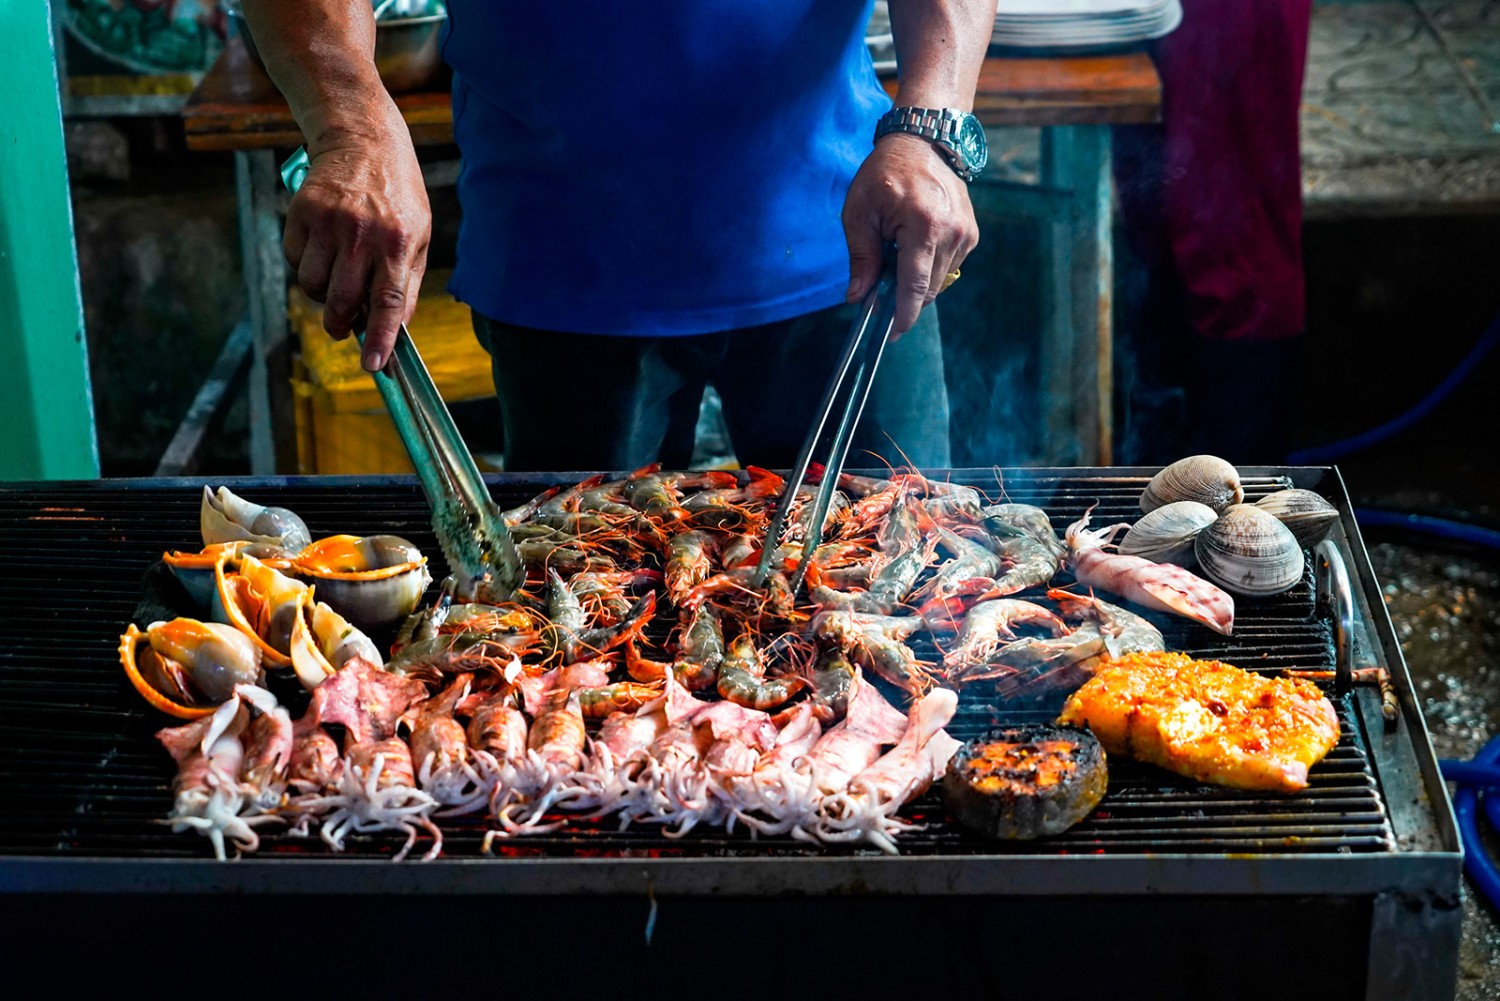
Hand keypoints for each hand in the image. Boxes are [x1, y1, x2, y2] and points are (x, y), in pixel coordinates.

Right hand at [282, 118, 430, 370]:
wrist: (363, 140)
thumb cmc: (397, 196)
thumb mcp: (419, 237)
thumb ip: (407, 284)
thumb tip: (395, 330)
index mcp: (398, 243)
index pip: (389, 302)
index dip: (381, 338)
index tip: (373, 366)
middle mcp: (363, 234)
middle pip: (343, 302)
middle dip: (341, 325)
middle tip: (343, 328)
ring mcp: (329, 223)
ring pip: (313, 286)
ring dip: (322, 293)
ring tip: (337, 273)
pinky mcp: (301, 212)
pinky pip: (295, 260)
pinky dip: (306, 264)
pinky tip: (322, 245)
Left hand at [842, 132, 978, 335]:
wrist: (924, 141)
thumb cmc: (884, 173)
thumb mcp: (860, 212)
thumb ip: (861, 258)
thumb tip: (857, 297)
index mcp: (923, 226)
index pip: (914, 285)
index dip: (902, 315)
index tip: (891, 334)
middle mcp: (952, 232)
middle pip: (928, 290)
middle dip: (904, 300)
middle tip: (879, 295)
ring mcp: (966, 234)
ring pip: (938, 282)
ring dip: (916, 282)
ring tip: (895, 256)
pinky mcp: (971, 234)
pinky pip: (947, 267)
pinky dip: (928, 268)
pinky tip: (913, 247)